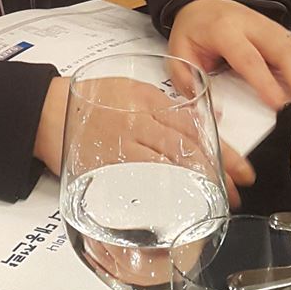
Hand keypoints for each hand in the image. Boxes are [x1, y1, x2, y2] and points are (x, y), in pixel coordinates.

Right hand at [33, 70, 250, 205]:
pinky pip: (143, 177)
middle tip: (237, 191)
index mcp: (148, 98)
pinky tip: (181, 202)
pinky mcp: (109, 163)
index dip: (222, 149)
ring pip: (170, 163)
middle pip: (187, 146)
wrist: (49, 111)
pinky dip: (166, 190)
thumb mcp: (132, 88)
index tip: (242, 169)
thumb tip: (210, 113)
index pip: (194, 125)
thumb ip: (167, 103)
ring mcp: (124, 141)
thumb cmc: (92, 100)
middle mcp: (139, 118)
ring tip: (217, 201)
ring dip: (197, 184)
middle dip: (218, 171)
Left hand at [168, 0, 290, 111]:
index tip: (278, 103)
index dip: (263, 79)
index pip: (247, 56)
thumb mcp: (179, 54)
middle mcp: (255, 26)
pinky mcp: (288, 34)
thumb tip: (214, 110)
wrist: (203, 5)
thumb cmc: (194, 34)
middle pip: (282, 48)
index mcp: (226, 30)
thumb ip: (190, 81)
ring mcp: (275, 28)